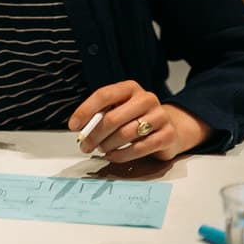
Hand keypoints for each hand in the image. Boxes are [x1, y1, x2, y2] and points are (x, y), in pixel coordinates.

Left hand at [68, 80, 211, 162]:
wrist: (170, 127)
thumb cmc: (135, 117)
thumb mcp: (118, 108)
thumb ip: (101, 113)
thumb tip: (80, 128)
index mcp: (130, 88)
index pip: (103, 95)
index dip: (85, 111)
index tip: (73, 126)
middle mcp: (146, 99)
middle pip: (113, 118)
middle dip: (94, 135)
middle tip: (84, 145)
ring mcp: (160, 116)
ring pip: (125, 134)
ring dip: (107, 145)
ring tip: (100, 149)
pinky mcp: (167, 136)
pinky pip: (139, 148)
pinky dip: (121, 155)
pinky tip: (112, 156)